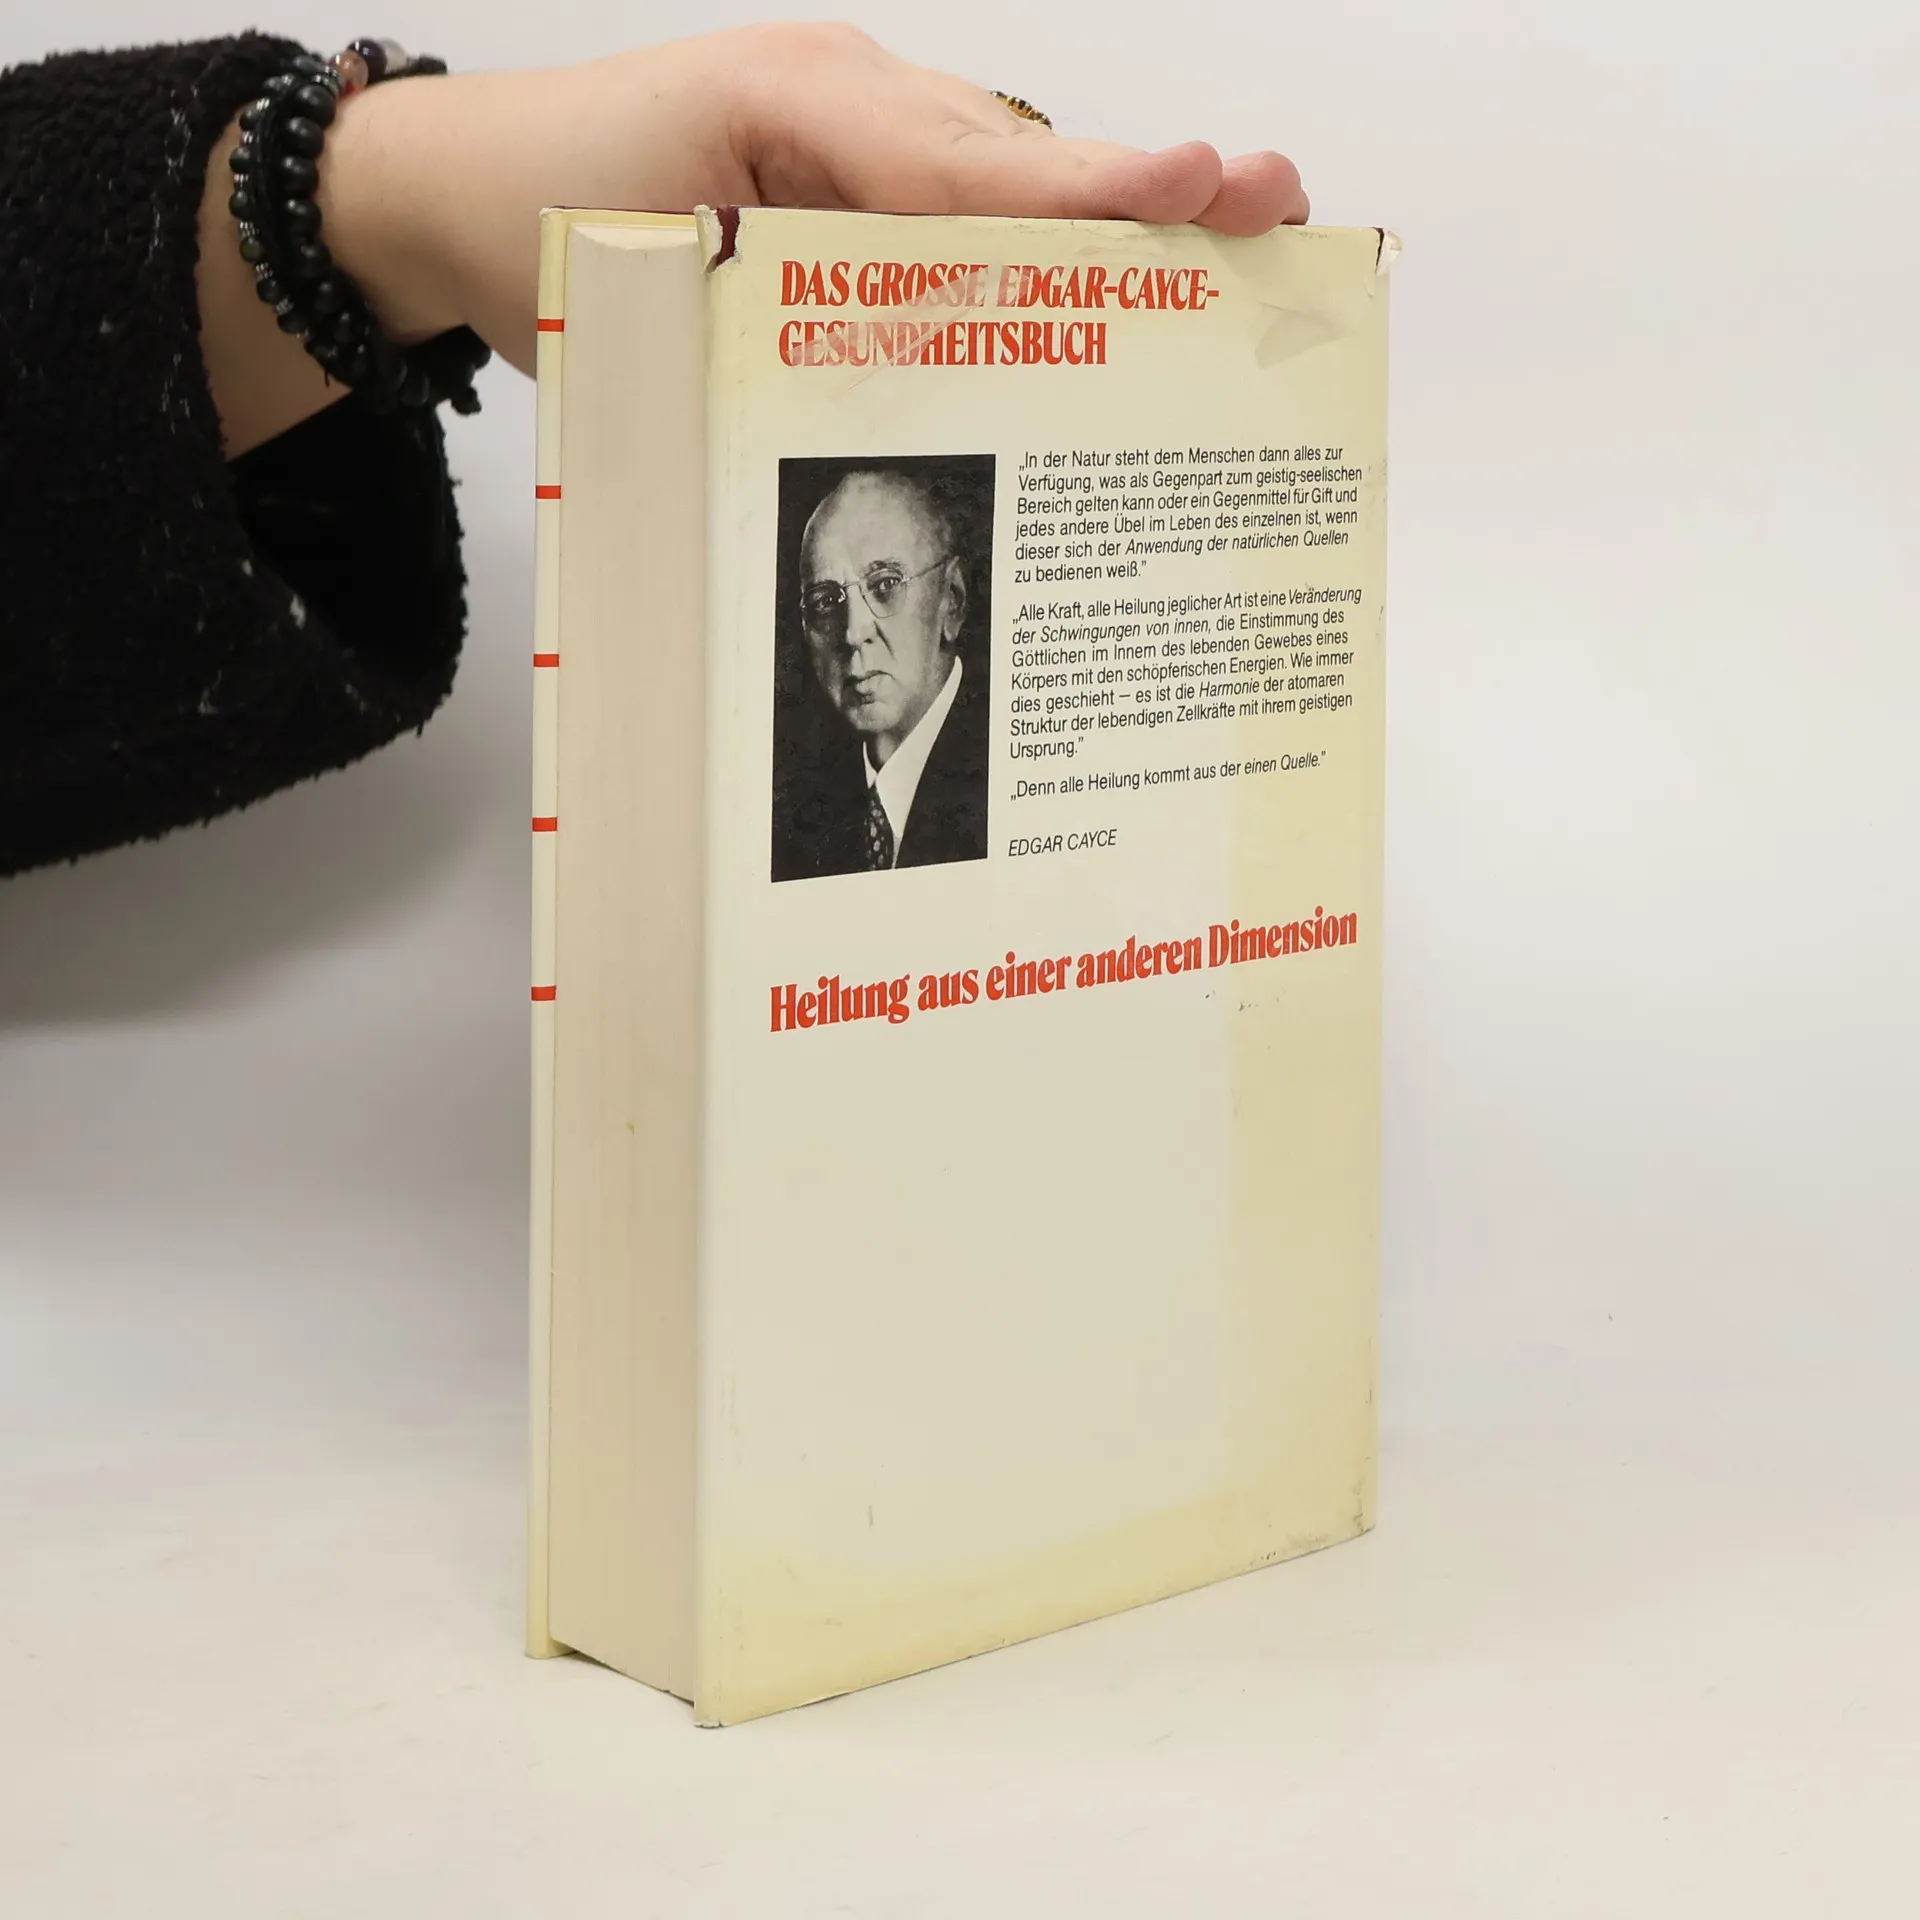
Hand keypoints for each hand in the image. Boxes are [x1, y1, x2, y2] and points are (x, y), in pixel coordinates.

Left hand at [203, 25, 1309, 449]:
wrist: (458, 194)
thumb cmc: (535, 214)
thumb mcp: (638, 263)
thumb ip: (764, 305)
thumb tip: (896, 383)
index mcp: (803, 110)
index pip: (963, 168)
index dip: (1078, 195)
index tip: (1189, 190)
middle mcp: (850, 110)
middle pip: (1019, 155)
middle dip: (1148, 184)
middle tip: (1272, 195)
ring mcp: (855, 141)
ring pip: (1004, 177)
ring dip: (1117, 213)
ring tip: (1240, 227)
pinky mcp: (848, 189)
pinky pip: (960, 210)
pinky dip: (1041, 244)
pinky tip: (1119, 282)